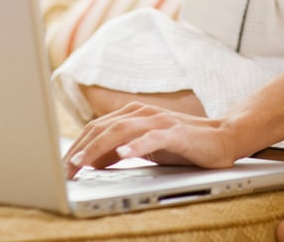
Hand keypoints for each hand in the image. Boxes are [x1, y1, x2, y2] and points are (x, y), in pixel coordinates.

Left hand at [63, 101, 242, 178]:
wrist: (221, 138)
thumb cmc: (182, 145)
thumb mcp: (145, 148)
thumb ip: (120, 150)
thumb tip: (92, 162)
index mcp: (133, 114)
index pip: (97, 128)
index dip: (77, 146)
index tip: (62, 166)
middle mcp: (143, 113)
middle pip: (103, 128)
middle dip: (80, 150)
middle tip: (65, 170)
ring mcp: (160, 122)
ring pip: (121, 131)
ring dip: (98, 148)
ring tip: (82, 163)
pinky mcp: (176, 133)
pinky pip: (152, 138)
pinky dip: (136, 145)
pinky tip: (122, 154)